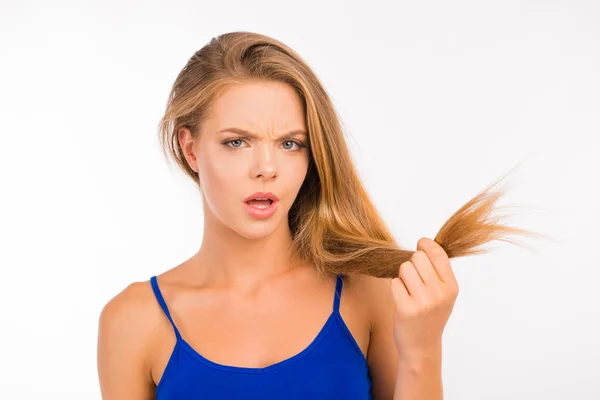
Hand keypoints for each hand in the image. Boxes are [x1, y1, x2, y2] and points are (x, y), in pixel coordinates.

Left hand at [390, 237, 458, 357]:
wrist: (422, 347)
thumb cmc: (430, 316)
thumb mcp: (444, 294)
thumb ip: (438, 271)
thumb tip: (425, 243)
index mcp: (451, 287)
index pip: (438, 253)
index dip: (426, 244)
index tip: (421, 244)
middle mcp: (439, 293)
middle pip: (417, 257)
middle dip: (412, 264)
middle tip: (414, 280)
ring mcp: (422, 301)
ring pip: (404, 268)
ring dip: (402, 276)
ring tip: (409, 291)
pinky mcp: (405, 309)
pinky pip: (394, 283)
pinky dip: (395, 289)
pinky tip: (402, 301)